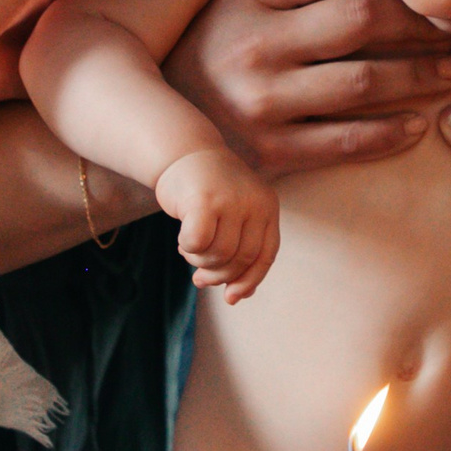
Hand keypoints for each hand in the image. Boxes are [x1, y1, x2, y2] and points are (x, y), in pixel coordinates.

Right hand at [155, 148, 279, 303]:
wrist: (183, 153)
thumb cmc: (209, 191)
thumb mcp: (234, 215)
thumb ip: (240, 249)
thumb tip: (237, 296)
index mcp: (268, 206)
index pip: (266, 255)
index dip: (250, 281)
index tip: (232, 297)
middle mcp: (254, 202)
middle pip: (241, 259)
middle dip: (219, 275)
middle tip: (200, 277)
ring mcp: (230, 200)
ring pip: (219, 254)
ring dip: (199, 261)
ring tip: (189, 249)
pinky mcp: (204, 200)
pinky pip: (198, 243)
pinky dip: (188, 249)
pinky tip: (182, 240)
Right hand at [165, 0, 450, 176]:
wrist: (152, 139)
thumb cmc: (208, 58)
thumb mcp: (229, 6)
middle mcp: (250, 44)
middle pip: (360, 18)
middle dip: (420, 21)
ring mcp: (259, 101)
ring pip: (364, 81)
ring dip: (421, 74)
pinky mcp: (268, 152)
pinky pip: (347, 140)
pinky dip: (392, 132)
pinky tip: (418, 124)